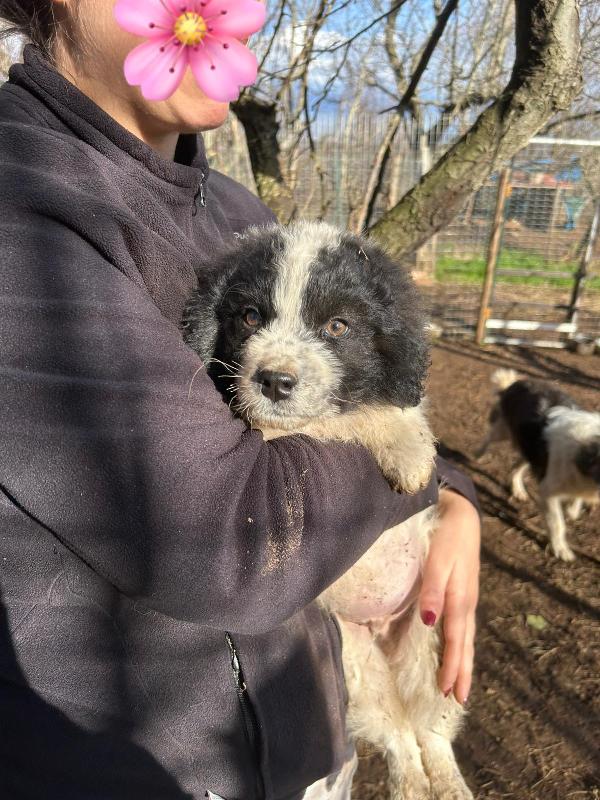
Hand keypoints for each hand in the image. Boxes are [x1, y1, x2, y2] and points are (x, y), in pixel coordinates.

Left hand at [419, 489, 479, 704]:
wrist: (461, 513)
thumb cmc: (446, 535)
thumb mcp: (438, 560)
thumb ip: (432, 589)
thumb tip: (428, 622)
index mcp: (460, 598)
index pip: (456, 640)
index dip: (452, 666)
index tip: (449, 692)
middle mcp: (465, 601)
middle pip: (464, 643)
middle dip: (461, 671)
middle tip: (457, 699)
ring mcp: (465, 596)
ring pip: (465, 635)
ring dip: (462, 660)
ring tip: (459, 683)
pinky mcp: (461, 590)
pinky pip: (461, 624)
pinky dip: (459, 642)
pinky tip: (454, 646)